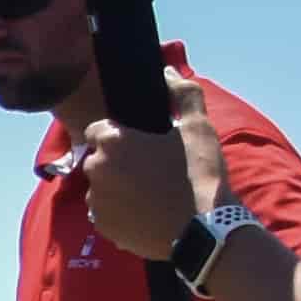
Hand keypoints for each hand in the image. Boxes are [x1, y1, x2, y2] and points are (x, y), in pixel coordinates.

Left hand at [68, 81, 235, 264]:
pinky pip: (106, 212)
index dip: (120, 134)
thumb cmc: (200, 174)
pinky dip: (120, 210)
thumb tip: (168, 72)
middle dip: (119, 159)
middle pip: (100, 158)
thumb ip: (183, 94)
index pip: (100, 130)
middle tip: (152, 167)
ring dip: (119, 185)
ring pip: (102, 185)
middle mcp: (95, 170)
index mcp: (112, 142)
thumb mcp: (199, 127)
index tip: (142, 142)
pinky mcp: (103, 227)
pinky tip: (147, 210)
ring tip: (152, 191)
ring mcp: (96, 201)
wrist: (205, 229)